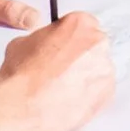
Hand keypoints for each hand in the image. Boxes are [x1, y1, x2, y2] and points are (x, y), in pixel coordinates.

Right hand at [0, 9, 114, 130]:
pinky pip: (101, 92)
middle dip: (80, 57)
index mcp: (80, 23)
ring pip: (98, 70)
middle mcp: (98, 44)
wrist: (22, 106)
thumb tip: (45, 44)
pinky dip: (88, 96)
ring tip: (63, 88)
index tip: (64, 47)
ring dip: (84, 77)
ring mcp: (105, 70)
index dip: (70, 38)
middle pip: (94, 47)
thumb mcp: (24, 41)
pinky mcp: (107, 94)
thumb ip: (44, 38)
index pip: (82, 25)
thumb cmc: (22, 76)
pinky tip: (70, 100)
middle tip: (61, 70)